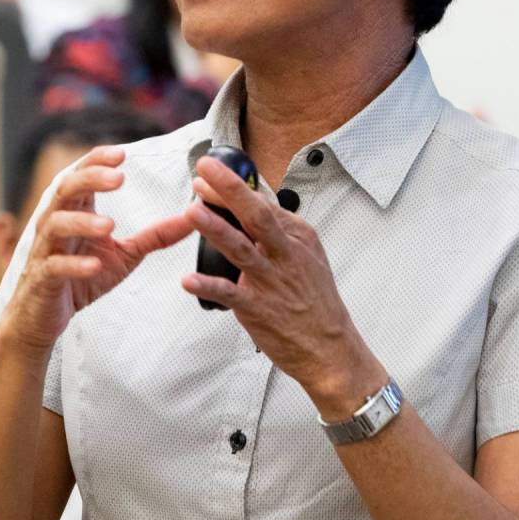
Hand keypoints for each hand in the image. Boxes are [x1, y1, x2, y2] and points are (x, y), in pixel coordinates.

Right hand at [0, 146, 193, 355]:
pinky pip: (54, 267)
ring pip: (55, 224)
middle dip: (89, 179)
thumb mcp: (124, 255)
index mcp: (75, 212)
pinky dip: (73, 265)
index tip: (122, 154)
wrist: (46, 315)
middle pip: (65, 189)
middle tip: (118, 178)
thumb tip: (193, 216)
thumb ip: (155, 235)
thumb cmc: (81, 278)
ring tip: (109, 225)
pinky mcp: (43, 279)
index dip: (97, 161)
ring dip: (82, 222)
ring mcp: (46, 250)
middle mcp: (56, 224)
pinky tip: (94, 265)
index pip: (81, 175)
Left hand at [181, 155, 385, 416]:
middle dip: (229, 191)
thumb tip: (249, 203)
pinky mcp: (260, 308)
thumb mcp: (305, 256)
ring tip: (191, 212)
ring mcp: (273, 281)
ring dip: (215, 229)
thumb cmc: (313, 300)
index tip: (207, 172)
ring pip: (241, 249)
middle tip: (203, 171)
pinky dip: (209, 287)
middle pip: (256, 216)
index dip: (232, 187)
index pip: (262, 204)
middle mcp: (286, 255)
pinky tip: (188, 280)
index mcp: (297, 238)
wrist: (331, 347)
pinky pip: (230, 295)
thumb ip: (277, 232)